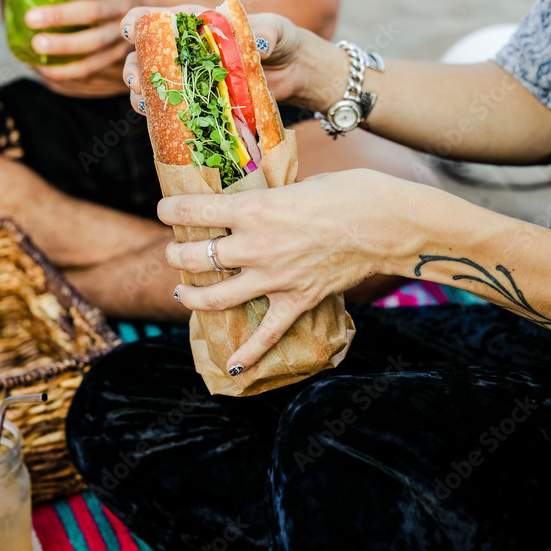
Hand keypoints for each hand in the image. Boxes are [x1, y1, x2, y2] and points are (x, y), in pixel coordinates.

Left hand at [26, 0, 148, 81]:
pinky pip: (92, 67)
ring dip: (64, 45)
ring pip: (95, 43)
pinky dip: (66, 70)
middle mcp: (127, 9)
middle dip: (62, 16)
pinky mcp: (118, 58)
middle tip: (30, 18)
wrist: (154, 19)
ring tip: (36, 44)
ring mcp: (125, 37)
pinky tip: (43, 68)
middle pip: (95, 12)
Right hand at [120, 5, 344, 113]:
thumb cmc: (279, 39)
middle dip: (133, 67)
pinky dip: (161, 115)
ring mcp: (188, 77)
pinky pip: (171, 108)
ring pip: (151, 84)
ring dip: (141, 94)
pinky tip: (160, 121)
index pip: (156, 18)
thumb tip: (260, 46)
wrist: (291, 70)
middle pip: (143, 56)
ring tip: (143, 101)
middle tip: (137, 80)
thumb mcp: (275, 30)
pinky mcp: (197, 102)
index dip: (137, 23)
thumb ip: (267, 33)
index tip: (129, 31)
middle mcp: (183, 50)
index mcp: (194, 23)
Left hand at [159, 169, 415, 371]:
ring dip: (192, 295)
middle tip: (174, 251)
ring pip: (216, 296)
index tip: (163, 208)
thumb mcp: (296, 184)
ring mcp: (274, 278)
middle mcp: (256, 245)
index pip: (195, 210)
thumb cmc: (347, 192)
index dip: (171, 209)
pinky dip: (249, 353)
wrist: (386, 223)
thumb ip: (268, 199)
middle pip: (197, 256)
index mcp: (254, 209)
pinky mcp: (297, 300)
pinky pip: (266, 334)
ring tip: (182, 291)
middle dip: (177, 254)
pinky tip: (232, 365)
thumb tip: (253, 205)